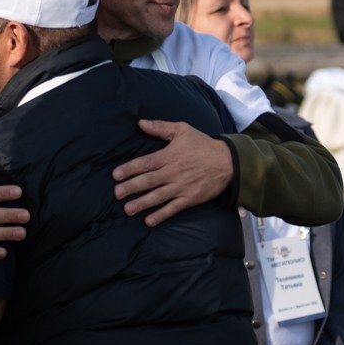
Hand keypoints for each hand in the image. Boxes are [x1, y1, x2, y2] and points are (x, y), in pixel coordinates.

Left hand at [113, 120, 233, 224]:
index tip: (116, 175)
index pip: (145, 163)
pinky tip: (149, 221)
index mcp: (169, 156)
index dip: (129, 169)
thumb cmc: (202, 144)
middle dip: (131, 187)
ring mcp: (181, 187)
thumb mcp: (182, 130)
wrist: (227, 161)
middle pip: (148, 181)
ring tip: (127, 209)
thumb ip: (160, 127)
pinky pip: (173, 208)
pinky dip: (161, 215)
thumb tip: (140, 123)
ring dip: (142, 203)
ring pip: (158, 196)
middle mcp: (173, 172)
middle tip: (117, 193)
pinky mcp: (190, 198)